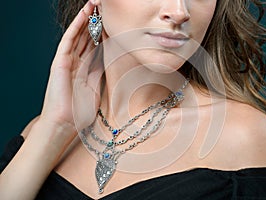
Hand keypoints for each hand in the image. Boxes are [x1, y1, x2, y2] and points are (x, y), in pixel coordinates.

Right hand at [40, 1, 101, 134]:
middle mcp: (76, 62)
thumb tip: (110, 60)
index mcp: (85, 69)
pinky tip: (84, 16)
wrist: (65, 122)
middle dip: (95, 23)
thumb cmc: (80, 110)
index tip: (112, 22)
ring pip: (78, 35)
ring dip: (86, 20)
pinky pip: (69, 40)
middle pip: (86, 38)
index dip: (103, 33)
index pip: (95, 46)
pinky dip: (76, 27)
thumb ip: (100, 72)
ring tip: (95, 6)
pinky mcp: (60, 61)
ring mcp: (67, 61)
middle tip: (104, 9)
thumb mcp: (96, 87)